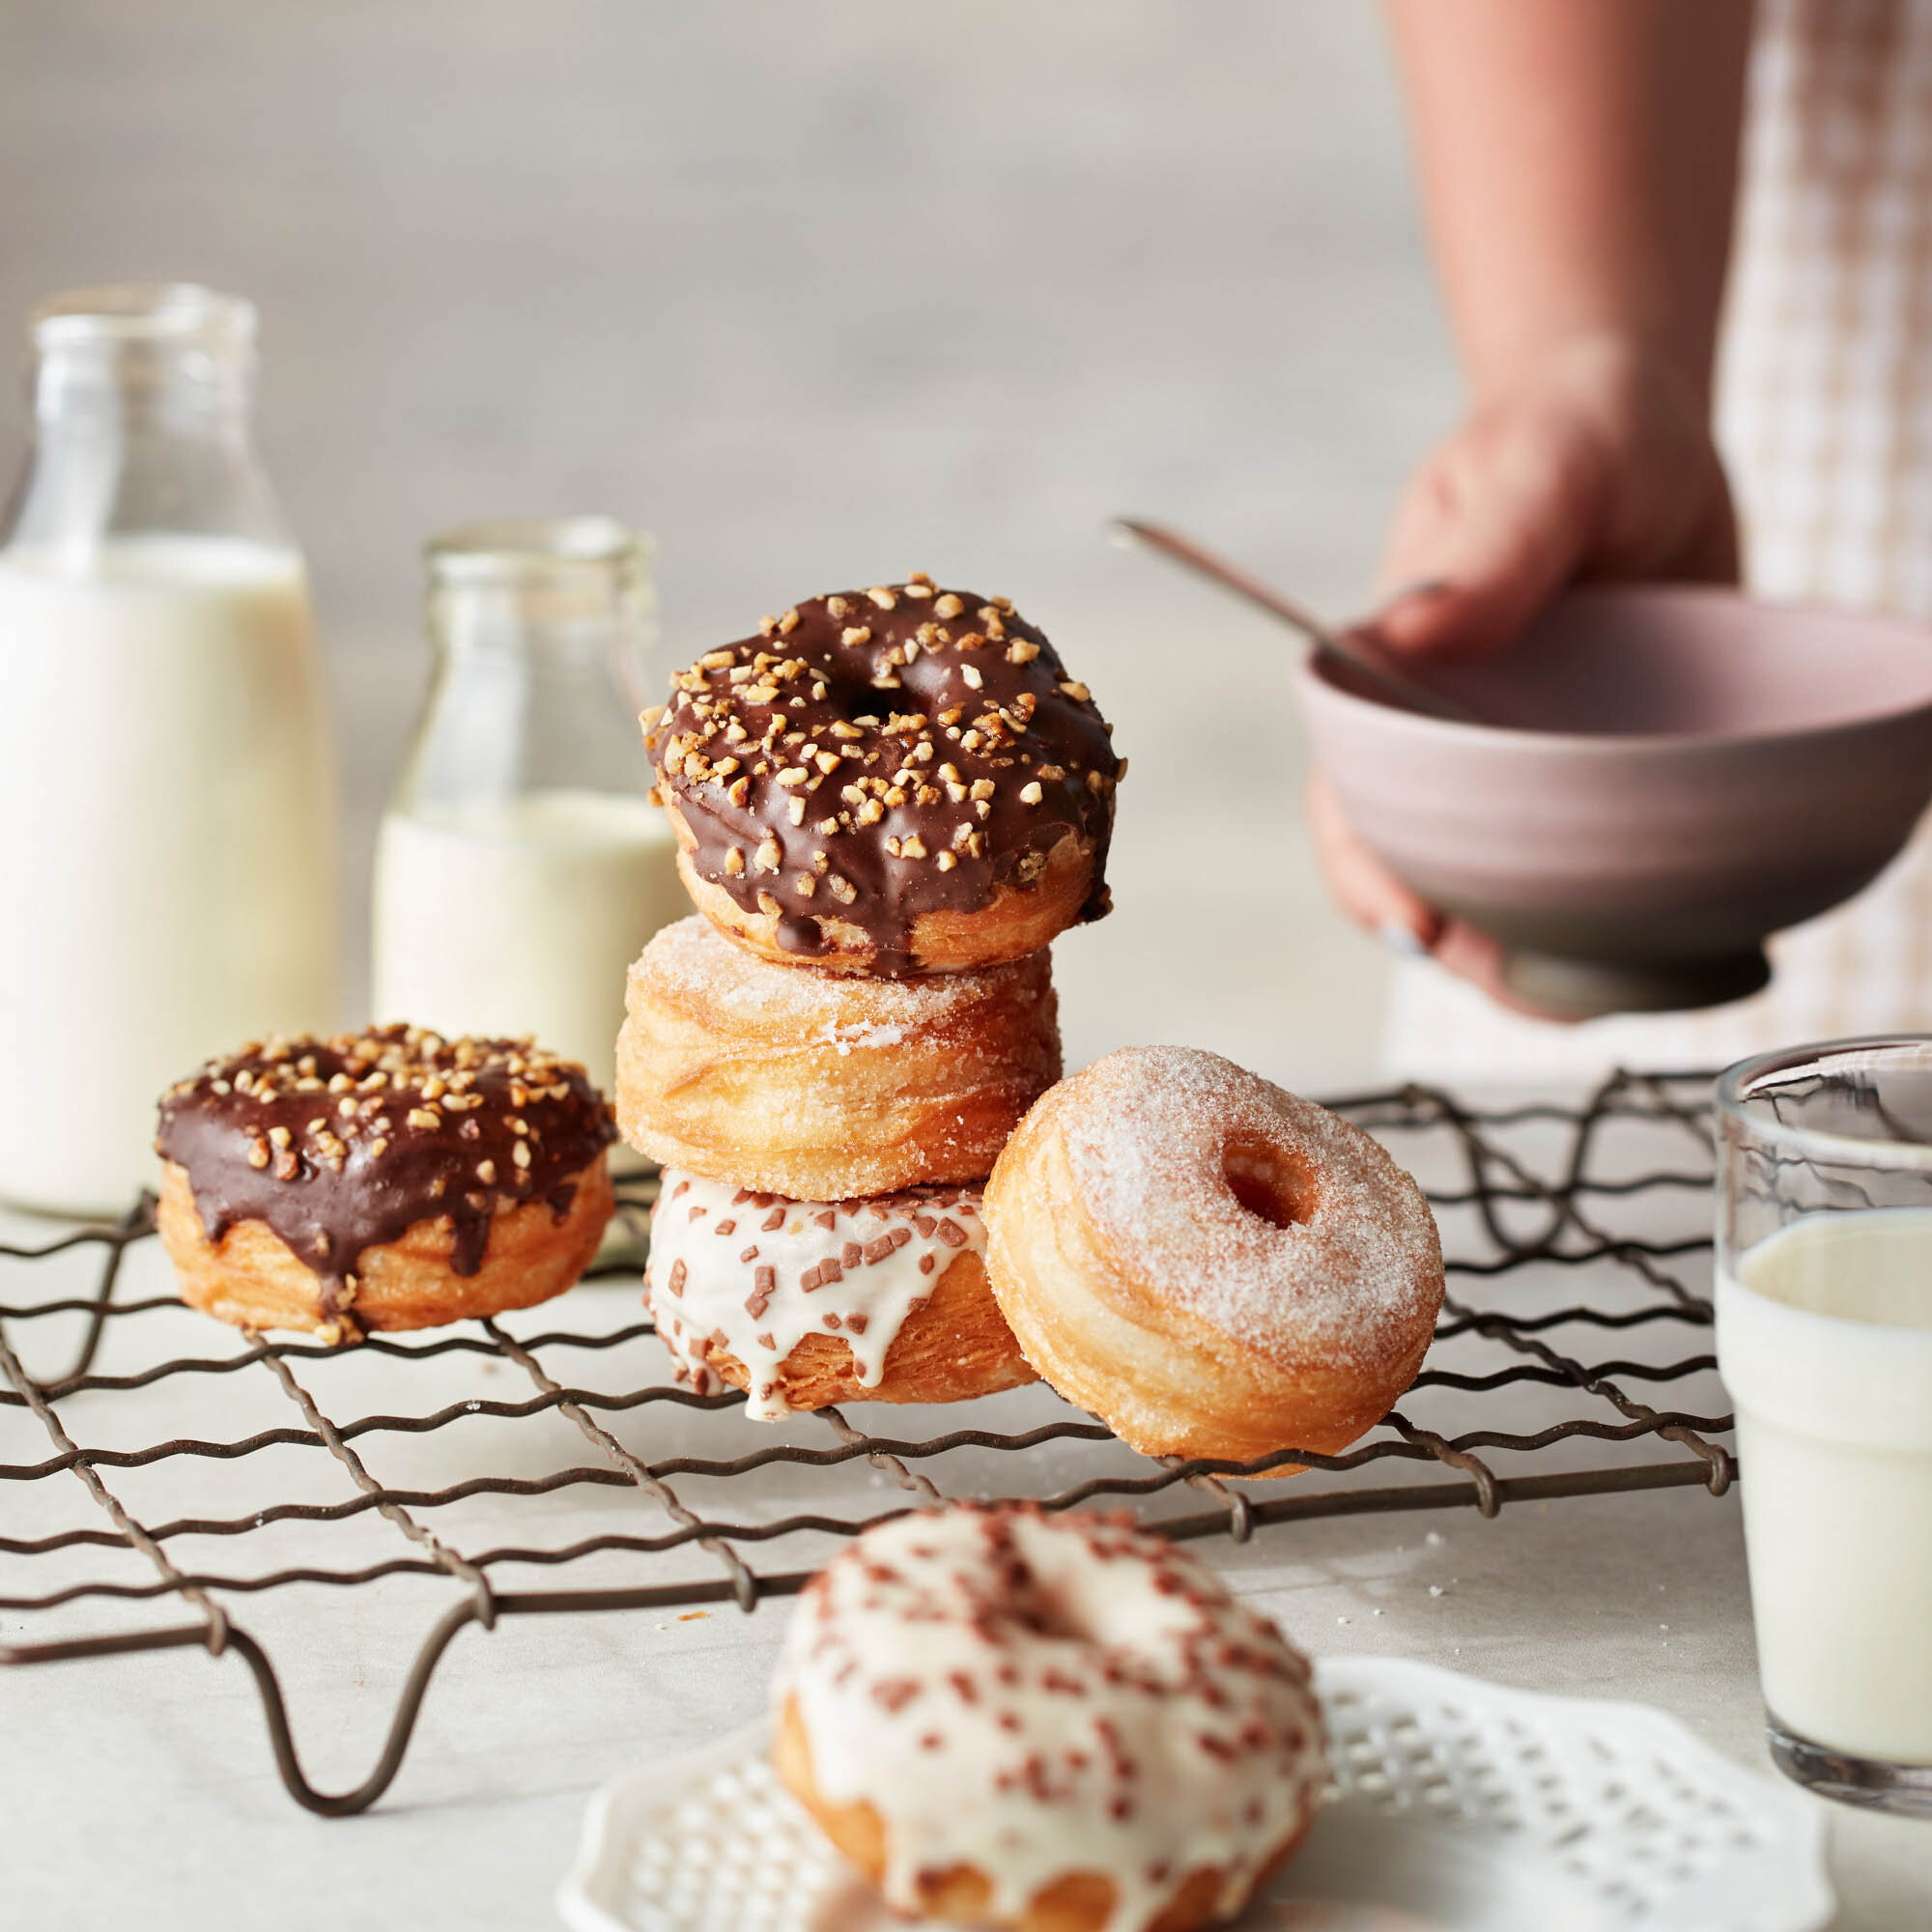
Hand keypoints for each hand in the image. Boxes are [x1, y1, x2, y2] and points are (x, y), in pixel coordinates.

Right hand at [1312, 333, 1738, 1013]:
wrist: (1651, 435)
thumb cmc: (1575, 427)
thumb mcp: (1540, 461)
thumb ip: (1487, 547)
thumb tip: (1399, 639)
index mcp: (1387, 683)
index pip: (1348, 805)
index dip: (1371, 878)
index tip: (1421, 929)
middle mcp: (1439, 746)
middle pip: (1421, 881)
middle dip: (1467, 956)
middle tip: (1549, 993)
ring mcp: (1515, 776)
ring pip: (1505, 901)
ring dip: (1545, 964)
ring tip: (1614, 996)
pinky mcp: (1590, 787)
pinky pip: (1588, 877)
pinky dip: (1617, 928)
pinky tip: (1668, 956)